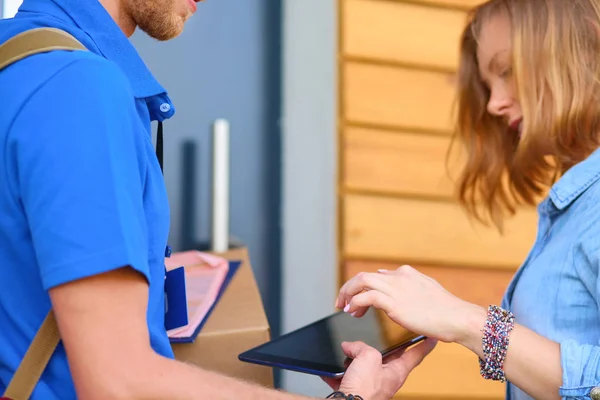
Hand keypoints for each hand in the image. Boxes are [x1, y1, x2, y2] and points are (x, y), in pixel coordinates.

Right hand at [322, 339, 436, 399]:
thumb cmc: (363, 390)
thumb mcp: (369, 358)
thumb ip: (362, 347)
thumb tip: (350, 347)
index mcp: (396, 373)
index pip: (415, 356)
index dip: (424, 345)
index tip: (431, 338)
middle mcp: (385, 380)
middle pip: (388, 359)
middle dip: (383, 347)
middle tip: (386, 336)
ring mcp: (370, 385)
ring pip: (364, 366)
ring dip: (354, 358)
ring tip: (347, 351)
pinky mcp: (354, 390)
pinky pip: (346, 377)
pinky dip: (337, 372)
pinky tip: (331, 369)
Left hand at [334, 266, 485, 343]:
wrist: (458, 317)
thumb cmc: (447, 310)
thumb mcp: (426, 290)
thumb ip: (408, 284)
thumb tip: (388, 275)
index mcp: (407, 273)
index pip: (377, 275)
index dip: (364, 287)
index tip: (357, 299)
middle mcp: (399, 277)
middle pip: (364, 276)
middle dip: (349, 288)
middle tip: (341, 301)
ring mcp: (396, 288)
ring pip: (361, 281)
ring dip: (348, 293)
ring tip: (343, 306)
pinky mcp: (394, 302)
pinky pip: (366, 297)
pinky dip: (356, 303)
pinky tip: (352, 312)